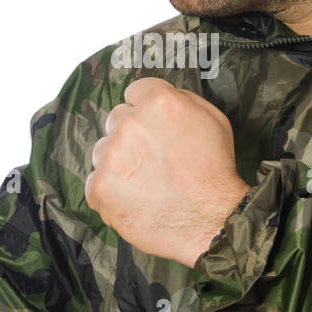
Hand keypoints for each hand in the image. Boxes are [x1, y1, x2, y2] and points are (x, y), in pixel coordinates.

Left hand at [85, 77, 249, 266]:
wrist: (213, 220)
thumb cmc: (216, 171)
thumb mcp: (213, 119)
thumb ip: (181, 99)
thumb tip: (155, 97)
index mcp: (159, 103)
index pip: (134, 92)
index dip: (146, 110)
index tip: (154, 127)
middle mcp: (130, 124)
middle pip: (116, 119)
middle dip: (132, 135)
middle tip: (153, 159)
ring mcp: (112, 156)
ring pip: (103, 150)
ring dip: (118, 162)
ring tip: (145, 182)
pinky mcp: (100, 187)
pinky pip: (95, 181)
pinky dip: (111, 190)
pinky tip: (135, 198)